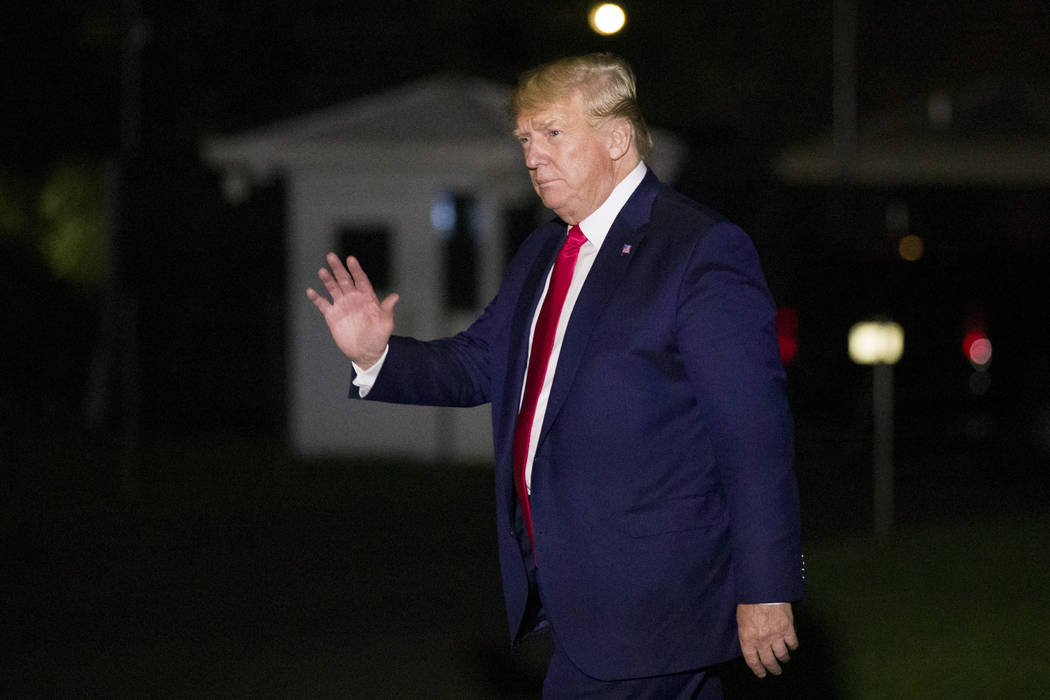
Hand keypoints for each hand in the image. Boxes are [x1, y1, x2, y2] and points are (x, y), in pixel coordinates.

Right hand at [306, 253, 398, 367]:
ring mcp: (342, 306)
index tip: (351, 259)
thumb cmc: (379, 337)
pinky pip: (323, 304)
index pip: (360, 279)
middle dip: (338, 268)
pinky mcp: (332, 316)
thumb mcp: (385, 323)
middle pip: (344, 280)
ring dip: (327, 280)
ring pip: (333, 289)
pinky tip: (311, 292)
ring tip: (322, 271)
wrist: (367, 352)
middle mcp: (353, 299)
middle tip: (331, 256)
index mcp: (366, 297)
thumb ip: (387, 309)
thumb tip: (395, 296)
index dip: (356, 269)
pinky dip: (316, 298)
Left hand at [736, 602, 797, 677]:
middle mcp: (762, 640)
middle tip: (776, 671)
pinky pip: (792, 644)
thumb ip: (746, 634)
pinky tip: (792, 647)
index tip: (762, 674)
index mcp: (747, 639)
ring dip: (784, 660)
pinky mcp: (787, 629)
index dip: (758, 670)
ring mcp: (776, 636)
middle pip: (769, 661)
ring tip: (784, 660)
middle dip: (773, 669)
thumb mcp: (741, 620)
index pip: (752, 661)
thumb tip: (751, 644)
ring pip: (782, 655)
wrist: (763, 589)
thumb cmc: (749, 601)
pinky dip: (793, 647)